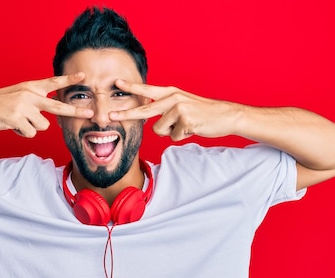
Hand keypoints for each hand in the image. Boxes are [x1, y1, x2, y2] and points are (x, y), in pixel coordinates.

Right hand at [0, 72, 93, 136]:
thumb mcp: (17, 95)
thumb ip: (34, 101)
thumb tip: (49, 117)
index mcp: (30, 87)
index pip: (53, 82)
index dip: (68, 80)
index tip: (83, 77)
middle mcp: (29, 95)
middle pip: (58, 106)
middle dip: (75, 111)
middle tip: (90, 113)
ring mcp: (23, 106)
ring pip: (43, 126)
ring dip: (32, 127)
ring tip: (18, 121)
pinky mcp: (17, 118)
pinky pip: (30, 133)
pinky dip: (22, 133)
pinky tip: (12, 125)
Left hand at [109, 79, 240, 140]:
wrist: (225, 115)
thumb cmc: (202, 113)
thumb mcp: (182, 104)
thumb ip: (165, 108)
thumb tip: (150, 117)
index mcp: (171, 93)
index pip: (147, 90)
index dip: (132, 87)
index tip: (117, 84)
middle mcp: (173, 98)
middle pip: (144, 110)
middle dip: (126, 114)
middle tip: (110, 116)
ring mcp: (179, 109)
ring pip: (159, 130)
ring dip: (170, 132)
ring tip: (184, 126)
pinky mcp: (185, 121)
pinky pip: (173, 137)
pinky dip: (181, 137)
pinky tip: (192, 129)